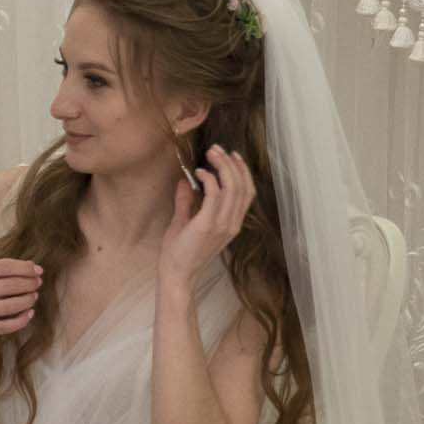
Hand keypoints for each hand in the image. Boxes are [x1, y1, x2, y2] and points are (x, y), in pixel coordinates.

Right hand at [0, 258, 44, 345]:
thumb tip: (29, 267)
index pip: (4, 267)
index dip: (24, 268)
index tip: (38, 270)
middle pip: (9, 285)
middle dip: (28, 283)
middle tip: (38, 283)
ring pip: (9, 306)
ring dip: (27, 300)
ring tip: (34, 296)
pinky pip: (6, 325)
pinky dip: (21, 320)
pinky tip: (28, 314)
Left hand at [161, 145, 256, 283]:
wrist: (176, 274)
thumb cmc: (179, 251)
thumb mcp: (184, 221)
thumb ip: (187, 202)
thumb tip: (185, 182)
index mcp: (231, 223)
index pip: (247, 193)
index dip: (243, 172)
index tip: (232, 155)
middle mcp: (232, 223)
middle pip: (242, 187)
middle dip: (232, 164)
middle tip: (217, 149)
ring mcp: (222, 225)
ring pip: (232, 188)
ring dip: (222, 167)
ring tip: (211, 154)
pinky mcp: (207, 225)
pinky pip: (215, 196)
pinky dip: (210, 179)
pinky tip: (199, 172)